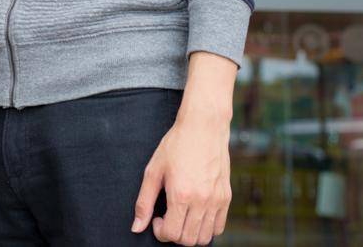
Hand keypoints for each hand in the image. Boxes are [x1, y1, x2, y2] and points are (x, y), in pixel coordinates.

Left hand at [131, 103, 230, 243]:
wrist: (203, 127)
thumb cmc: (176, 145)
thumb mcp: (153, 170)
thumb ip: (144, 201)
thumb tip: (136, 226)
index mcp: (181, 194)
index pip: (172, 234)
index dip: (160, 232)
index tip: (157, 219)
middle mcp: (201, 200)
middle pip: (188, 240)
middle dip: (174, 235)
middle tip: (168, 218)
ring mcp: (216, 200)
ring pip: (205, 238)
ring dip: (190, 234)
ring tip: (181, 217)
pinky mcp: (226, 197)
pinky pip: (219, 227)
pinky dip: (206, 228)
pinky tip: (195, 214)